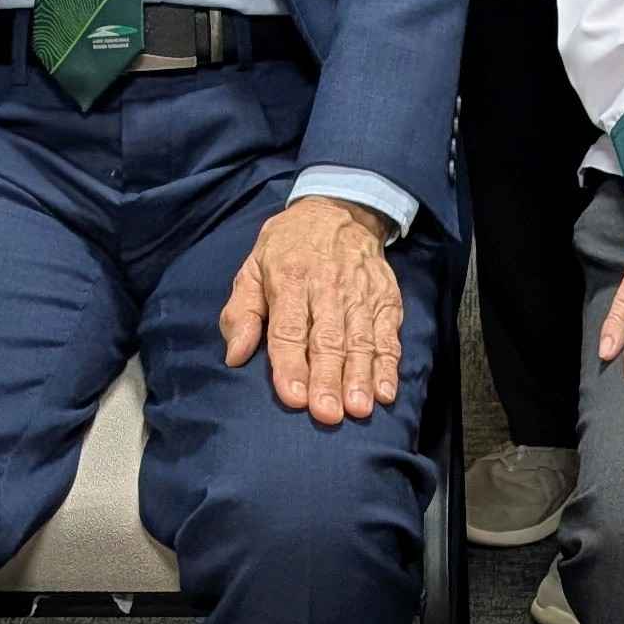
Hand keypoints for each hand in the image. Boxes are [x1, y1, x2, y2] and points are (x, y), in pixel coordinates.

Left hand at [221, 195, 407, 426]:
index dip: (291, 364)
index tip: (293, 397)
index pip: (289, 328)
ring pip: (360, 339)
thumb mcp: (253, 267)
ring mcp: (361, 292)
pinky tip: (385, 391)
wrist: (339, 209)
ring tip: (358, 409)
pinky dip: (388, 364)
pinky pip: (388, 334)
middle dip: (328, 378)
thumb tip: (235, 355)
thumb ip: (242, 312)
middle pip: (328, 338)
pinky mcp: (385, 297)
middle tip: (327, 414)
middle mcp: (328, 285)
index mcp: (290, 277)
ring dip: (360, 376)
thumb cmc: (288, 247)